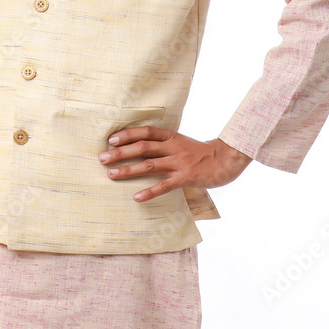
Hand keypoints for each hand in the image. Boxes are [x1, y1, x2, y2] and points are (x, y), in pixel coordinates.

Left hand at [98, 128, 252, 202]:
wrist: (226, 160)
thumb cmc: (200, 152)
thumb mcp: (181, 142)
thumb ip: (164, 143)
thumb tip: (140, 146)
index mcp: (171, 136)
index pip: (145, 132)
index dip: (127, 134)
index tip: (111, 139)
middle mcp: (172, 147)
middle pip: (142, 147)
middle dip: (120, 153)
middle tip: (102, 158)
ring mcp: (179, 163)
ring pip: (149, 165)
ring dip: (128, 170)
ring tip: (111, 175)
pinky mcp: (186, 178)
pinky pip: (164, 185)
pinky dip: (149, 191)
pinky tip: (137, 197)